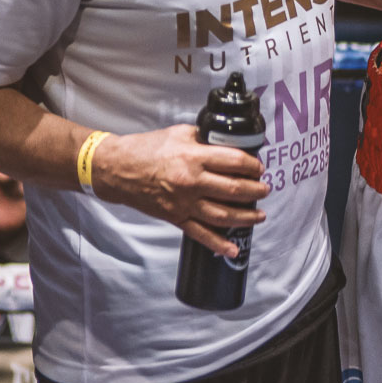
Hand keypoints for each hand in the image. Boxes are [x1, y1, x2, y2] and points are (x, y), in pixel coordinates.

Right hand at [92, 123, 267, 256]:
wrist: (117, 170)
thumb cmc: (146, 149)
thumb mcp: (178, 133)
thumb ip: (203, 139)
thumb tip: (225, 142)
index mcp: (193, 157)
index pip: (234, 162)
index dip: (252, 165)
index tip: (258, 168)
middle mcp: (191, 182)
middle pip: (233, 190)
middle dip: (255, 191)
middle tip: (264, 190)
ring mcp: (183, 203)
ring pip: (222, 214)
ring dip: (246, 217)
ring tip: (260, 215)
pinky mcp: (175, 217)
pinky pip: (200, 234)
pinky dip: (218, 244)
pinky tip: (233, 249)